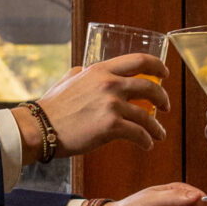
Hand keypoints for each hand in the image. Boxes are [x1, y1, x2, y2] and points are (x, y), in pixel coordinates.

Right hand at [31, 55, 168, 155]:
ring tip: (159, 135)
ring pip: (147, 116)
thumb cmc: (52, 106)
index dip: (158, 66)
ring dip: (157, 127)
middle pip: (150, 87)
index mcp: (101, 70)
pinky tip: (147, 145)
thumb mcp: (69, 79)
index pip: (139, 60)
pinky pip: (138, 134)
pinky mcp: (111, 126)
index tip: (165, 74)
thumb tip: (87, 70)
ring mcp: (111, 104)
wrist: (40, 127)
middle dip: (163, 98)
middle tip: (166, 106)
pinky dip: (146, 141)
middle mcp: (109, 83)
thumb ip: (84, 73)